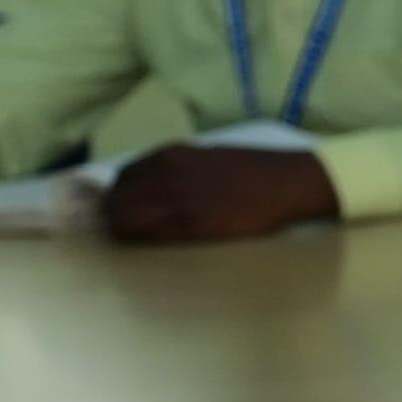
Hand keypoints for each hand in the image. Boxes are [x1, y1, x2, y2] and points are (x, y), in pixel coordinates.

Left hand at [100, 141, 341, 244]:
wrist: (285, 183)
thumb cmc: (251, 170)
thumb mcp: (205, 156)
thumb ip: (175, 167)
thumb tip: (150, 186)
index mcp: (170, 155)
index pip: (123, 178)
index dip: (120, 196)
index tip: (126, 208)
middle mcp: (165, 175)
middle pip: (117, 200)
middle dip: (116, 216)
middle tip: (127, 230)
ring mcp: (176, 201)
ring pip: (125, 220)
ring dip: (125, 232)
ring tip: (138, 240)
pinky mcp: (189, 225)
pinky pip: (149, 236)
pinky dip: (143, 241)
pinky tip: (154, 246)